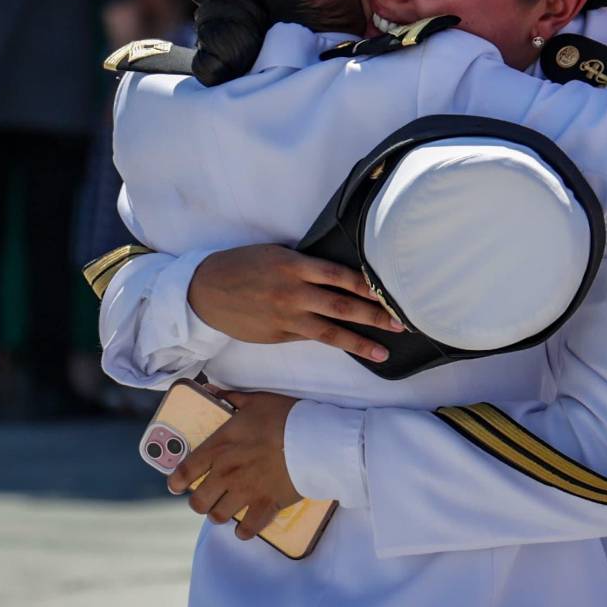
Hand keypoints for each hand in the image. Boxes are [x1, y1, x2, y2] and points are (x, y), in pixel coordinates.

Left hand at [168, 391, 301, 538]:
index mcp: (219, 447)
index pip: (185, 471)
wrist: (314, 439)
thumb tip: (213, 390)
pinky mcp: (266, 506)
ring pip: (218, 517)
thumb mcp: (256, 400)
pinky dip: (244, 531)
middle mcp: (226, 473)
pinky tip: (245, 528)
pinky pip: (247, 529)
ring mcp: (245, 492)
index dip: (176, 482)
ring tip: (226, 509)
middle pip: (198, 502)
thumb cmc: (285, 417)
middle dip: (200, 502)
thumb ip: (231, 399)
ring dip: (219, 515)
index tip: (176, 486)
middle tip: (207, 498)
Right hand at [187, 244, 401, 361]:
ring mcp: (287, 317)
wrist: (205, 291)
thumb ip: (303, 265)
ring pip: (331, 331)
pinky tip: (352, 348)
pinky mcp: (279, 335)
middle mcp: (293, 293)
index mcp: (293, 266)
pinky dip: (334, 343)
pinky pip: (312, 339)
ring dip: (360, 342)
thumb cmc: (242, 266)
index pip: (339, 275)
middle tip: (400, 323)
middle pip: (343, 305)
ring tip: (383, 351)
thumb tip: (335, 273)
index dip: (366, 285)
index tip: (389, 293)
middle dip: (374, 315)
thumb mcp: (273, 255)